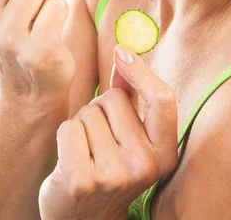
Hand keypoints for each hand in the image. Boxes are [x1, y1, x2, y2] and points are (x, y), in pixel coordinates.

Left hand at [38, 44, 178, 219]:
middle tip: (101, 139)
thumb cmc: (109, 169)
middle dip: (101, 108)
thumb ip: (132, 97)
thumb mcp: (131, 139)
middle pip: (114, 99)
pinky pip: (69, 128)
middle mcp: (144, 165)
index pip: (162, 99)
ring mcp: (114, 175)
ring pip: (88, 113)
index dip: (141, 71)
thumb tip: (125, 54)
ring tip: (87, 152)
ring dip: (82, 125)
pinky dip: (66, 137)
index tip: (122, 52)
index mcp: (164, 154)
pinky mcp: (82, 180)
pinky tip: (71, 160)